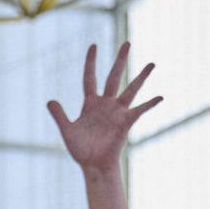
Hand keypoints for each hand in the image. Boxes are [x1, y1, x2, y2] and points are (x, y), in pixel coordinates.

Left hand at [48, 43, 161, 174]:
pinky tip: (160, 97)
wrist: (93, 165)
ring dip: (141, 77)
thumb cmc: (81, 150)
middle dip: (120, 59)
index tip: (93, 45)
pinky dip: (150, 104)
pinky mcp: (126, 122)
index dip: (91, 62)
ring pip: (131, 89)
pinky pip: (140, 110)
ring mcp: (117, 112)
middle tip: (127, 42)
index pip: (90, 77)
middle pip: (114, 76)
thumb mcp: (67, 131)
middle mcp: (106, 103)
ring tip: (152, 63)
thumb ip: (59, 116)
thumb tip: (50, 101)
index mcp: (91, 103)